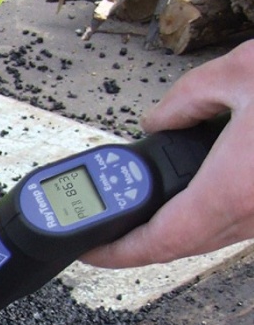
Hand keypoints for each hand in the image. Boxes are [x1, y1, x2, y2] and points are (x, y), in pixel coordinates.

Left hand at [83, 39, 253, 268]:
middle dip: (134, 243)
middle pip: (178, 247)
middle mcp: (253, 216)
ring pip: (207, 240)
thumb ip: (188, 99)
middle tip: (102, 231)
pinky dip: (200, 219)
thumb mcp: (245, 72)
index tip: (87, 250)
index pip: (158, 241)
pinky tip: (187, 199)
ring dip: (167, 233)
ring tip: (133, 214)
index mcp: (235, 189)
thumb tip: (158, 122)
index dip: (114, 252)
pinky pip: (233, 226)